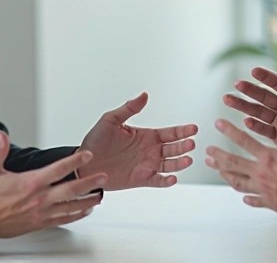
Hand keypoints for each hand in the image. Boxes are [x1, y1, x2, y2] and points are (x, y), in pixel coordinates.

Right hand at [0, 131, 106, 243]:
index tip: (87, 155)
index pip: (58, 170)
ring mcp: (42, 213)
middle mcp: (39, 199)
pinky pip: (64, 219)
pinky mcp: (41, 223)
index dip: (74, 161)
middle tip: (102, 176)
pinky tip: (85, 211)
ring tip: (100, 195)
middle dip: (89, 182)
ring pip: (71, 207)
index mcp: (30, 183)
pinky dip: (77, 215)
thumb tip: (1, 135)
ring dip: (87, 201)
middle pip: (71, 190)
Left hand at [78, 92, 197, 190]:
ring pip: (170, 165)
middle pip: (173, 148)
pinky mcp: (141, 179)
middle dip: (184, 146)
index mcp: (146, 136)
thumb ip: (129, 109)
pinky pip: (158, 181)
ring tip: (187, 160)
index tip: (193, 128)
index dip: (182, 131)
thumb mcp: (111, 120)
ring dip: (179, 163)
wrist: (84, 164)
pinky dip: (166, 181)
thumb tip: (144, 95)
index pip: (169, 133)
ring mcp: (147, 165)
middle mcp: (150, 151)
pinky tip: (172, 178)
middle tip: (191, 143)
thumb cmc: (95, 141)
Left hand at [206, 104, 276, 221]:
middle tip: (207, 151)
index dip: (229, 131)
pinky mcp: (269, 203)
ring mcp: (263, 190)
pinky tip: (243, 196)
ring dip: (225, 174)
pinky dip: (246, 197)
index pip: (243, 141)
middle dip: (219, 156)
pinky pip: (253, 199)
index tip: (218, 124)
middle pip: (233, 164)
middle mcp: (261, 174)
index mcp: (269, 158)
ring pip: (238, 182)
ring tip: (217, 169)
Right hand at [223, 52, 276, 169]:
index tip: (254, 71)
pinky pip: (265, 131)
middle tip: (236, 85)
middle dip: (249, 91)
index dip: (266, 77)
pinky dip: (255, 126)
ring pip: (259, 112)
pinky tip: (246, 121)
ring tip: (228, 100)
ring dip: (244, 106)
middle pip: (263, 96)